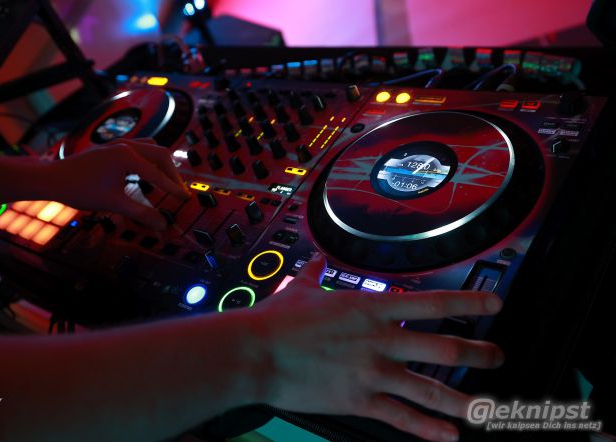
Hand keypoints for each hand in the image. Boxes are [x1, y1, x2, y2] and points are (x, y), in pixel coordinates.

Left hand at [46, 138, 188, 229]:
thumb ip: (141, 213)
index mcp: (127, 156)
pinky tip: (147, 173)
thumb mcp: (114, 203)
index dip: (173, 189)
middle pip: (161, 154)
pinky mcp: (112, 147)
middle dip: (172, 173)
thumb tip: (162, 224)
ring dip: (161, 163)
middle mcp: (126, 145)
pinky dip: (149, 160)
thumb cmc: (80, 189)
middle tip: (178, 191)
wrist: (52, 179)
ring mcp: (118, 144)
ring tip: (166, 181)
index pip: (158, 174)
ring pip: (151, 148)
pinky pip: (139, 149)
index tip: (185, 199)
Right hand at [250, 253, 503, 441]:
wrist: (254, 353)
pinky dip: (428, 429)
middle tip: (497, 356)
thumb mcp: (300, 289)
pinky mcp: (359, 400)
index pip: (433, 303)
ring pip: (432, 389)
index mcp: (371, 308)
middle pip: (445, 348)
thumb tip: (316, 260)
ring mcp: (372, 373)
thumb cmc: (276, 321)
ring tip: (488, 407)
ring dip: (465, 399)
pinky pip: (402, 418)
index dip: (471, 302)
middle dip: (479, 353)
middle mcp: (380, 340)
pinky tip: (448, 435)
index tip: (495, 304)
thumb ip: (316, 272)